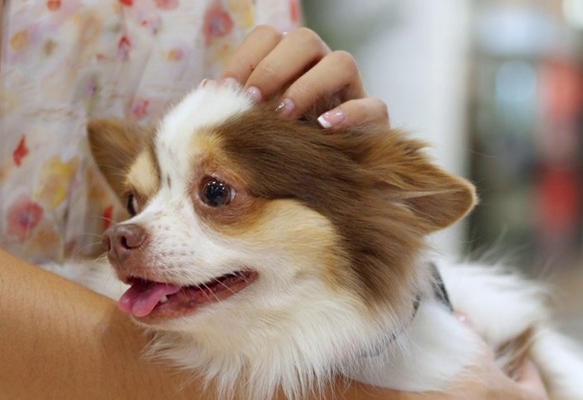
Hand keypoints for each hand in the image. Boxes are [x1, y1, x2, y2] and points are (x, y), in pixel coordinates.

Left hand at [221, 25, 388, 130]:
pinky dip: (350, 113)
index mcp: (288, 64)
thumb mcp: (256, 126)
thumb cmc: (284, 146)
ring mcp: (351, 90)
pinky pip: (373, 104)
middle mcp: (320, 67)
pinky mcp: (375, 118)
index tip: (225, 91)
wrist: (331, 178)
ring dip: (308, 85)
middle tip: (252, 101)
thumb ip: (235, 107)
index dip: (245, 59)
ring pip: (341, 62)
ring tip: (285, 115)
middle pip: (304, 40)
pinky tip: (326, 128)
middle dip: (273, 68)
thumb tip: (207, 90)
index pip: (268, 37)